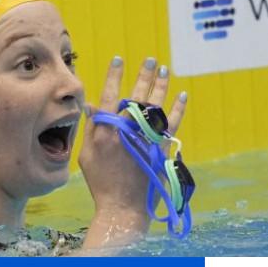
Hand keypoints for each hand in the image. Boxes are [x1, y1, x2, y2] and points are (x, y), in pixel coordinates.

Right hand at [78, 56, 186, 218]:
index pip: (110, 96)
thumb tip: (91, 105)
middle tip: (151, 60)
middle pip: (136, 96)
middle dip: (143, 75)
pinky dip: (177, 109)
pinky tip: (181, 95)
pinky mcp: (160, 149)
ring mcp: (144, 140)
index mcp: (105, 132)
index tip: (120, 59)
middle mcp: (125, 132)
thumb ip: (90, 129)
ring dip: (160, 86)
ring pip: (154, 106)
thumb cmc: (101, 183)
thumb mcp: (86, 156)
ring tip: (164, 70)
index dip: (115, 76)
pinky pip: (171, 124)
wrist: (122, 207)